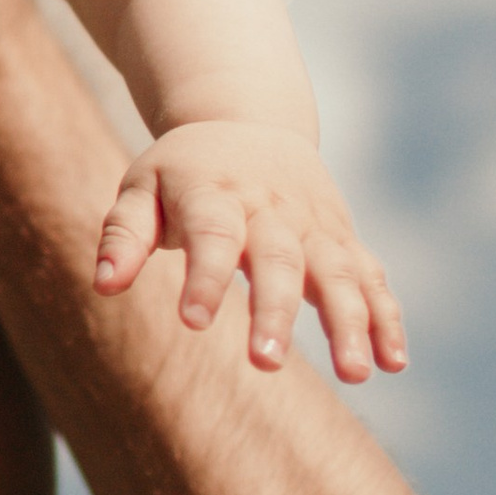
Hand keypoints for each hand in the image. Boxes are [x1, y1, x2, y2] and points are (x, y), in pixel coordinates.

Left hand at [95, 120, 406, 380]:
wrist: (247, 120)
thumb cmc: (184, 171)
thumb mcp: (142, 187)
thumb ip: (122, 235)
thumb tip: (103, 285)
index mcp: (215, 193)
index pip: (211, 235)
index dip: (204, 277)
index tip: (193, 322)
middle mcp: (271, 208)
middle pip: (279, 260)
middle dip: (275, 310)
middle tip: (265, 362)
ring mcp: (314, 223)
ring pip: (338, 272)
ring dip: (350, 322)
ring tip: (356, 375)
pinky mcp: (342, 238)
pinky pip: (371, 277)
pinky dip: (385, 316)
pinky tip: (392, 362)